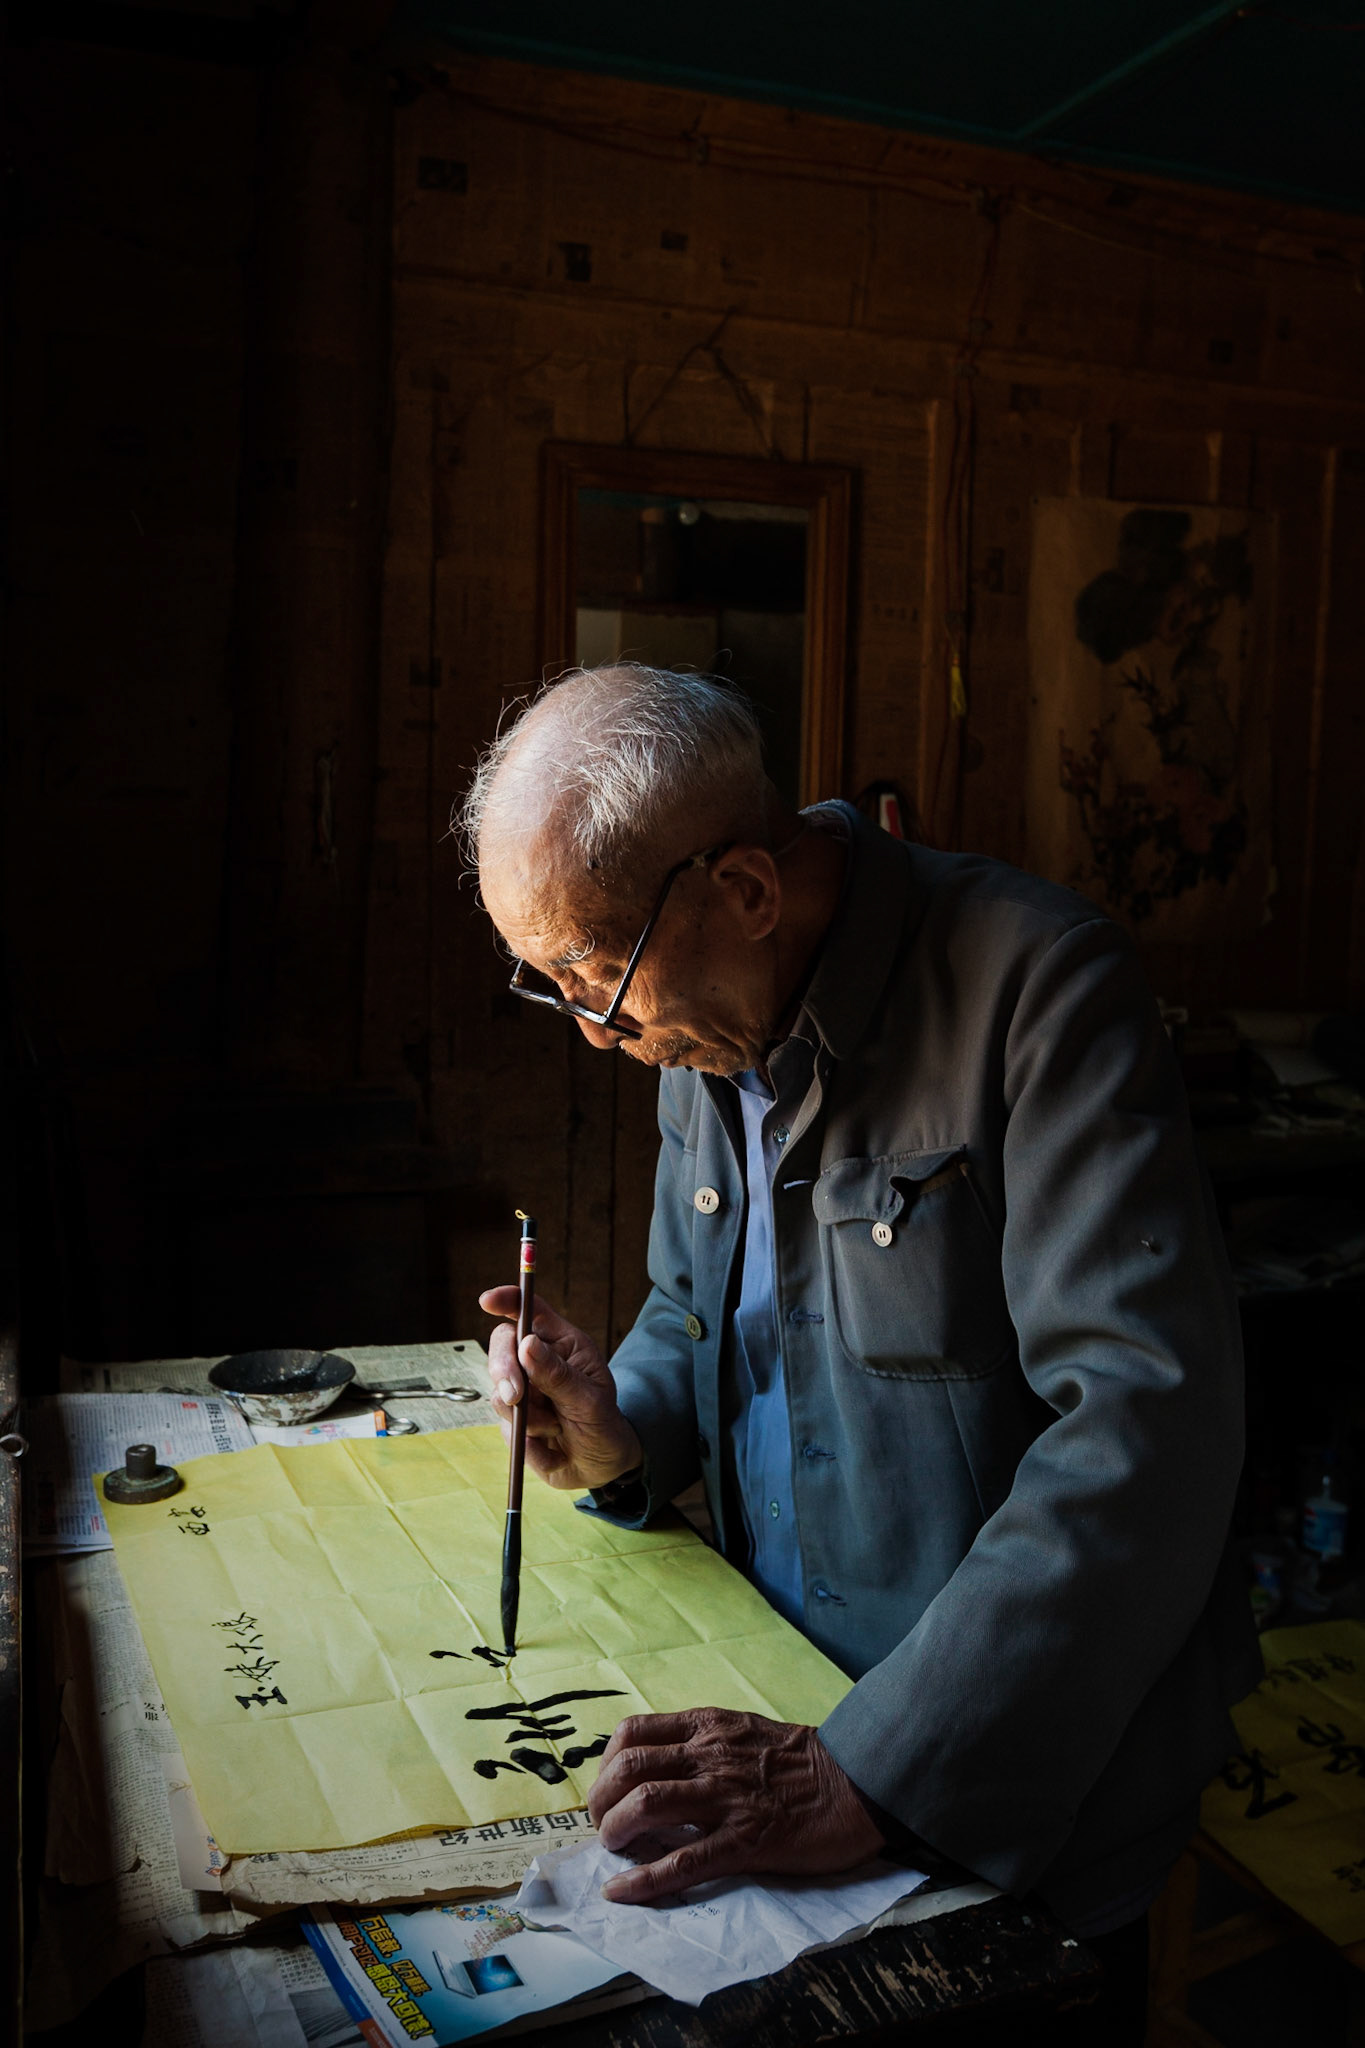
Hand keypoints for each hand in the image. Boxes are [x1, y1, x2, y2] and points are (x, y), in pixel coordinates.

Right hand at [478, 1287, 641, 1491]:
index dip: (508, 1300)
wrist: (600, 1468)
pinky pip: (506, 1428)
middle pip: (502, 1346)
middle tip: (516, 1396)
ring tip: (557, 1428)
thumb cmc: (603, 1425)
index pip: (531, 1312)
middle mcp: (537, 1362)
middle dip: (504, 1370)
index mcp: (562, 1345)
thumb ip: (558, 1374)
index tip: (488, 1301)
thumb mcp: (589, 1400)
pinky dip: (530, 1444)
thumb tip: (526, 1344)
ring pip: (499, 1392)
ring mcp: (523, 1392)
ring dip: (529, 1417)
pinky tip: (553, 1450)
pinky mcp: (513, 1421)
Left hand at [586, 1707, 885, 1903]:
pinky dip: (644, 1880)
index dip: (605, 1764)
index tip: (606, 1788)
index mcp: (708, 1727)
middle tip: (603, 1827)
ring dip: (615, 1832)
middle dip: (600, 1801)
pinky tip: (621, 1893)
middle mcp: (710, 1756)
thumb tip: (656, 1769)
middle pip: (629, 1769)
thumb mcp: (743, 1732)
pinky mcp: (746, 1841)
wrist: (857, 1783)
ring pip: (647, 1806)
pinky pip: (683, 1861)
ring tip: (613, 1851)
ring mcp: (727, 1798)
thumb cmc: (800, 1762)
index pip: (633, 1733)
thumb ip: (701, 1744)